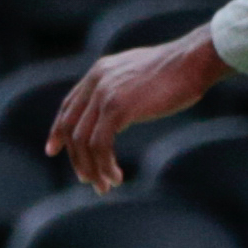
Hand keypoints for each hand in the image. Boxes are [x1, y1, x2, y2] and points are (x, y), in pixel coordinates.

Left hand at [48, 29, 228, 192]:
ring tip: (105, 185)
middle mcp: (96, 81)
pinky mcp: (117, 108)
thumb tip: (121, 107)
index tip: (53, 150)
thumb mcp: (140, 74)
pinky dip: (104, 165)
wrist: (194, 61)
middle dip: (77, 158)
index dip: (58, 130)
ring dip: (92, 168)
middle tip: (89, 180)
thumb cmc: (178, 71)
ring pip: (83, 142)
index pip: (68, 106)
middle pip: (71, 128)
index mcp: (99, 72)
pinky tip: (116, 177)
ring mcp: (104, 94)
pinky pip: (100, 145)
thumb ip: (123, 87)